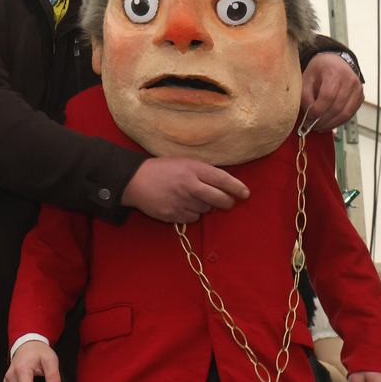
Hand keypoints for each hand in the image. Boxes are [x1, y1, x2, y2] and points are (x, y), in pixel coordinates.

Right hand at [122, 157, 248, 223]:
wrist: (135, 181)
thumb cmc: (162, 170)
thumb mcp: (184, 163)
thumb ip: (203, 173)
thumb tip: (223, 189)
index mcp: (192, 168)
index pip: (222, 179)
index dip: (237, 187)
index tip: (245, 194)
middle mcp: (188, 185)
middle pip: (218, 198)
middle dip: (227, 202)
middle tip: (228, 203)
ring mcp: (180, 201)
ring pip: (205, 210)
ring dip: (205, 207)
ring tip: (193, 198)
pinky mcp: (172, 214)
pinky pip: (192, 218)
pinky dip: (192, 214)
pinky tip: (182, 206)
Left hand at [299, 53, 364, 132]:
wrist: (335, 62)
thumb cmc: (320, 69)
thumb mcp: (307, 78)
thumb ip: (305, 95)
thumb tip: (308, 116)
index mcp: (335, 72)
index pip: (327, 96)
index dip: (316, 111)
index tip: (307, 118)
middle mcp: (350, 80)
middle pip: (337, 107)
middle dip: (322, 121)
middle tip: (310, 126)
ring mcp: (357, 89)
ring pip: (345, 114)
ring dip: (330, 124)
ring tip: (318, 127)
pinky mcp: (360, 97)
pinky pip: (350, 114)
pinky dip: (338, 122)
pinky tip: (327, 123)